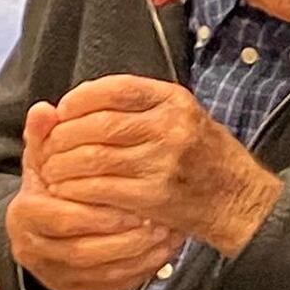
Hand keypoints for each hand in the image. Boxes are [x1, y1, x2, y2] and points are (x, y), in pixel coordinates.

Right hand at [7, 102, 180, 289]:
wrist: (47, 229)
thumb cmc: (55, 187)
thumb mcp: (47, 160)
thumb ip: (48, 135)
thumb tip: (46, 109)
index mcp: (24, 214)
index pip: (61, 216)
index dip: (99, 209)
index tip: (134, 194)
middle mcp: (33, 250)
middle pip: (82, 250)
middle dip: (124, 235)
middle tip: (158, 219)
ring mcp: (54, 275)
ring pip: (100, 271)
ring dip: (138, 253)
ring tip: (166, 232)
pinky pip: (112, 286)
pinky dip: (141, 268)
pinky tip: (164, 250)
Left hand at [37, 76, 280, 255]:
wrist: (240, 201)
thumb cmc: (208, 160)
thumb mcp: (185, 118)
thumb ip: (142, 108)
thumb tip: (81, 101)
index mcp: (175, 101)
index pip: (115, 89)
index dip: (80, 99)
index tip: (63, 111)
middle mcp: (170, 126)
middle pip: (98, 124)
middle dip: (63, 137)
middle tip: (48, 148)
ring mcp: (163, 161)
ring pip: (94, 157)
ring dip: (63, 166)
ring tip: (52, 173)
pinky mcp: (156, 195)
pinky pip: (101, 189)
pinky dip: (77, 190)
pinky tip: (68, 193)